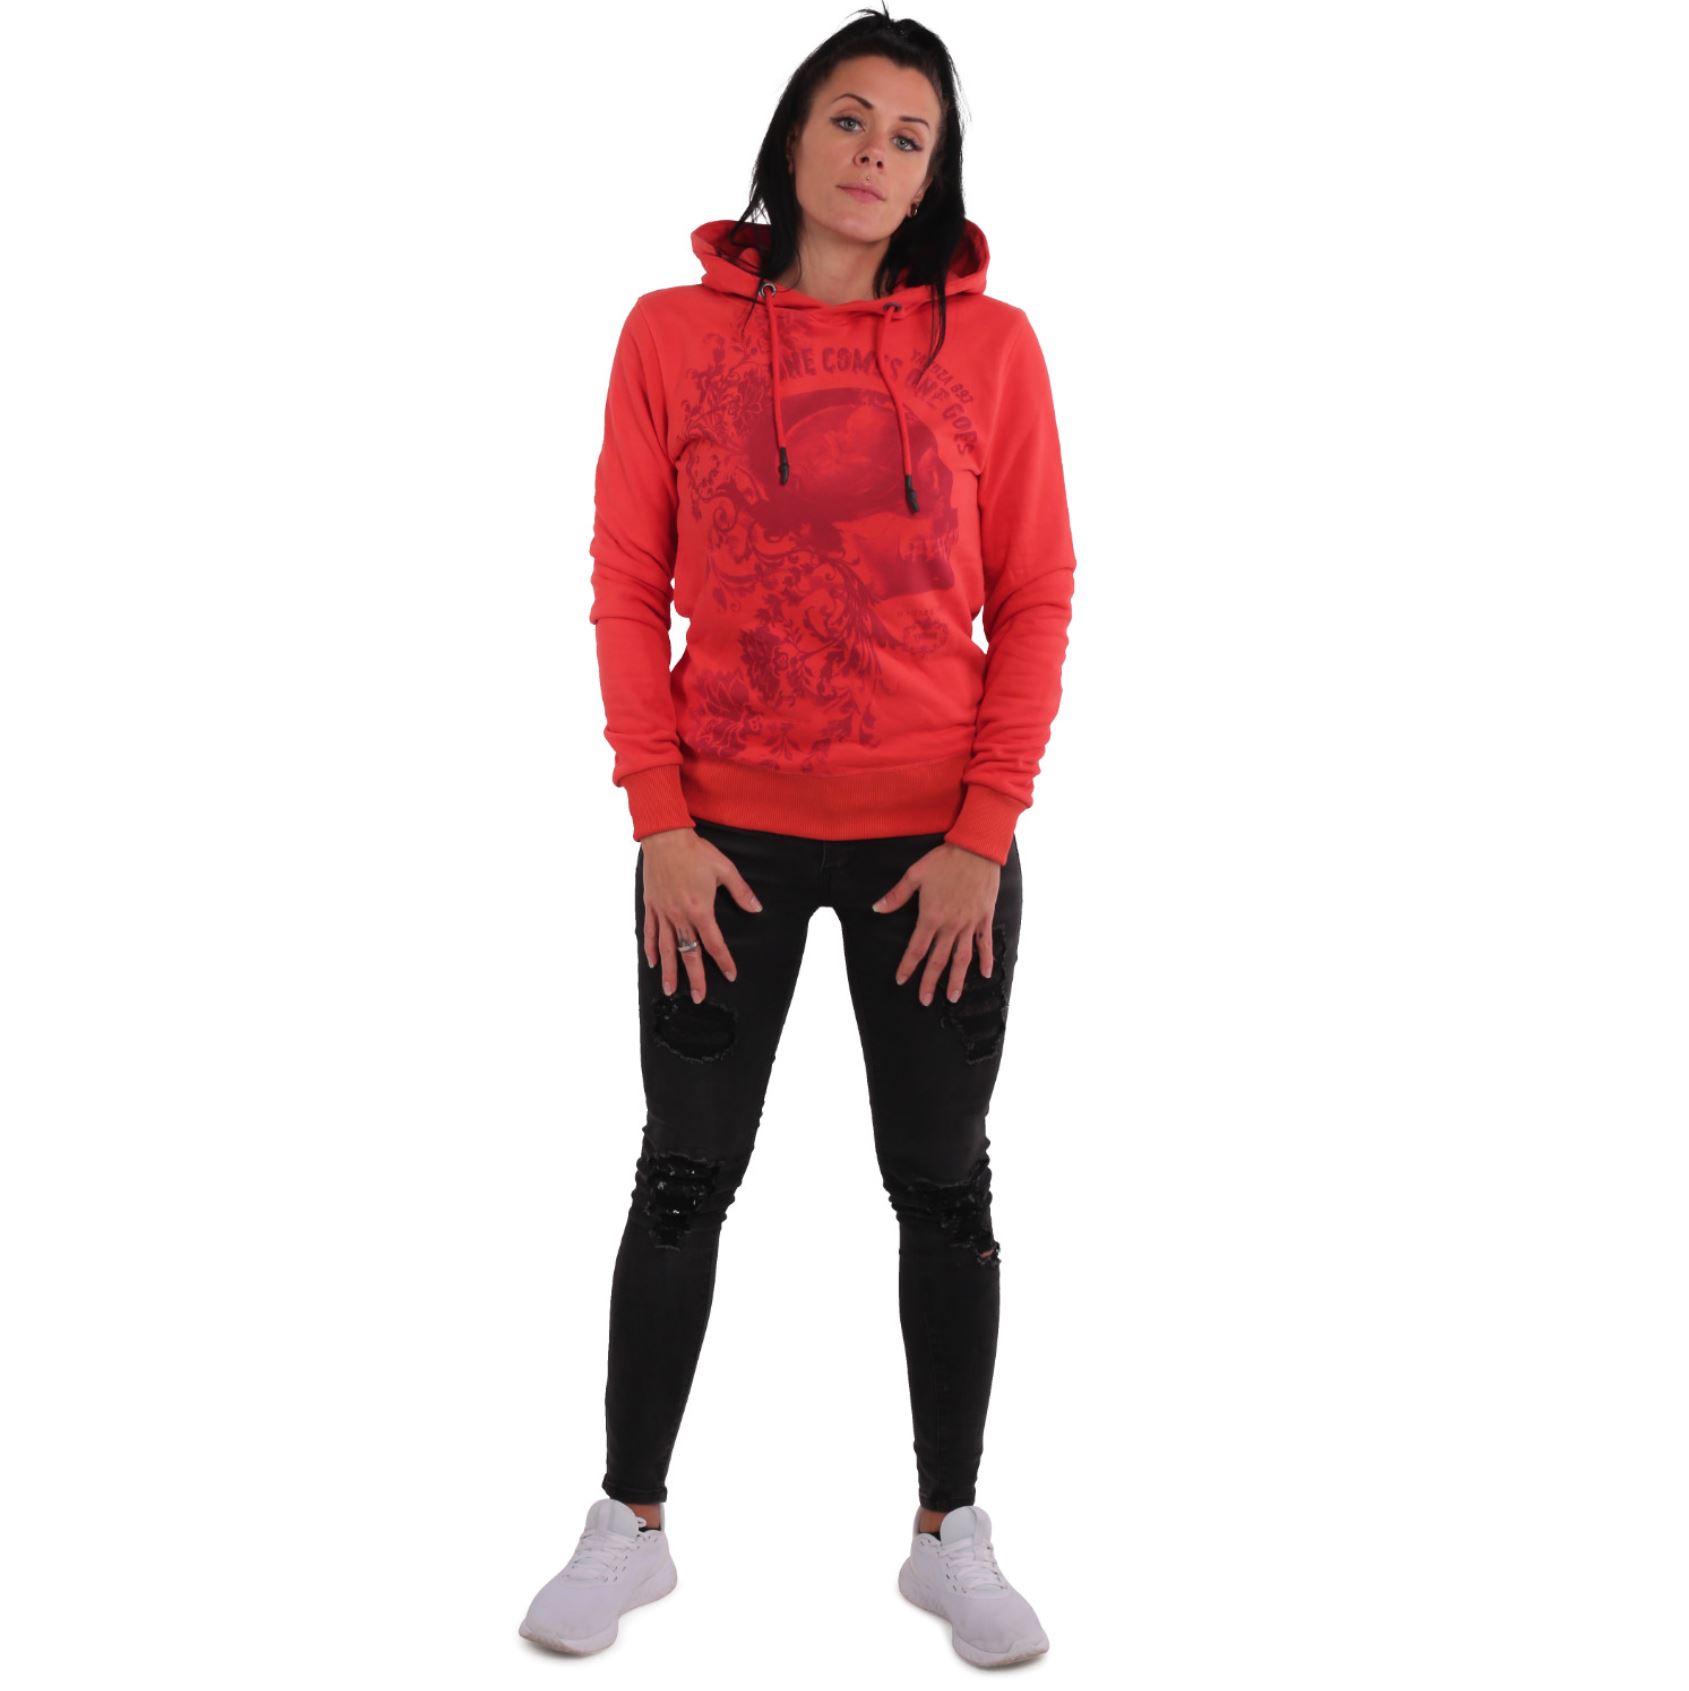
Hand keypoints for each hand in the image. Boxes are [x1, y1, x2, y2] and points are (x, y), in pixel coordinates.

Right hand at [640, 828, 762, 1001]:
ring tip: (670, 991)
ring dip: (669, 971)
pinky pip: (650, 932)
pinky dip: (651, 949)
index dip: (723, 961)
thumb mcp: (725, 869)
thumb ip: (741, 892)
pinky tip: (653, 963)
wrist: (665, 838)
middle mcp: (680, 916)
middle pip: (689, 953)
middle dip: (695, 978)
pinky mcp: (651, 906)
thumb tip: (757, 909)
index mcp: (700, 910)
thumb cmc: (696, 853)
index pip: (714, 943)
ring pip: (666, 948)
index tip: (730, 975)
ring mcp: (663, 912)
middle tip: (698, 998)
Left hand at [871, 842, 1001, 1006]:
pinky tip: (984, 975)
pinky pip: (984, 943)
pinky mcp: (984, 917)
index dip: (908, 966)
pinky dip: (985, 960)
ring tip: (952, 998)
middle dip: (930, 982)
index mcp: (931, 916)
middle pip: (938, 960)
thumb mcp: (915, 874)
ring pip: (962, 958)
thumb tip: (876, 909)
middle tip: (924, 1001)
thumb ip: (896, 895)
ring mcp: (969, 923)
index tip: (902, 981)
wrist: (976, 849)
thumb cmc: (944, 860)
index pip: (917, 949)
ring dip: (956, 979)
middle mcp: (951, 925)